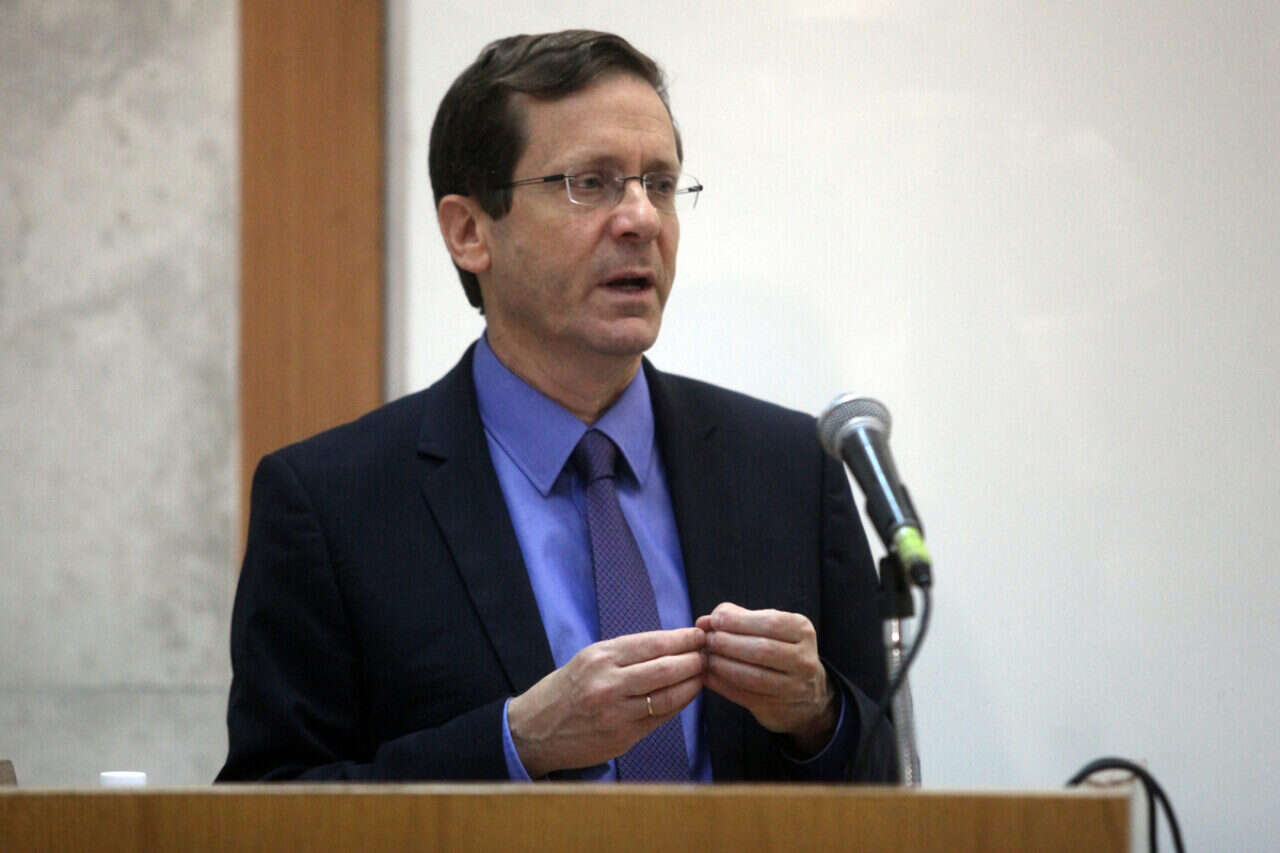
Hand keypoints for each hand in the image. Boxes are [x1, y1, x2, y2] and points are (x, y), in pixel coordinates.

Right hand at [506, 627, 705, 778]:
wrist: (533, 730)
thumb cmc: (565, 690)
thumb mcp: (587, 659)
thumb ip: (625, 654)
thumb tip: (669, 644)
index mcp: (600, 657)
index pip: (653, 643)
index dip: (682, 639)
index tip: (699, 635)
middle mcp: (608, 683)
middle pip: (666, 668)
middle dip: (694, 660)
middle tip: (709, 654)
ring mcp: (616, 712)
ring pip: (668, 695)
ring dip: (692, 683)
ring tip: (704, 674)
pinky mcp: (622, 737)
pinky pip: (660, 718)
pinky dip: (678, 705)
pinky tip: (687, 696)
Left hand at [696, 602, 836, 756]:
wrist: (805, 694)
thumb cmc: (778, 649)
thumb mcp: (767, 627)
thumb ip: (736, 618)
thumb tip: (704, 621)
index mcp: (803, 631)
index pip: (770, 623)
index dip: (738, 621)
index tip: (714, 621)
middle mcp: (804, 660)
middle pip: (762, 649)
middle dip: (727, 643)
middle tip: (707, 640)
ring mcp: (794, 688)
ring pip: (752, 676)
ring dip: (722, 665)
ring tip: (706, 658)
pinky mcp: (777, 709)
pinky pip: (744, 696)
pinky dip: (721, 685)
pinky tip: (707, 676)